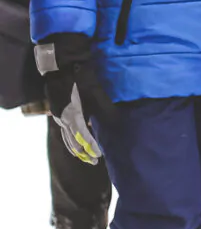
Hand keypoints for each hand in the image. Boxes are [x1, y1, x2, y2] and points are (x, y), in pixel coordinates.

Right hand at [34, 33, 112, 164]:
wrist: (61, 66)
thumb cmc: (81, 78)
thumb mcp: (96, 93)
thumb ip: (104, 109)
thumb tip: (115, 123)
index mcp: (74, 116)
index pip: (84, 137)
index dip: (92, 148)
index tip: (99, 156)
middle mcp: (64, 119)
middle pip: (73, 142)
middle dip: (84, 152)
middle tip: (94, 161)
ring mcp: (59, 116)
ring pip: (66, 138)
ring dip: (76, 148)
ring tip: (85, 156)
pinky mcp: (57, 111)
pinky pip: (63, 131)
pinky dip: (69, 139)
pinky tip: (75, 142)